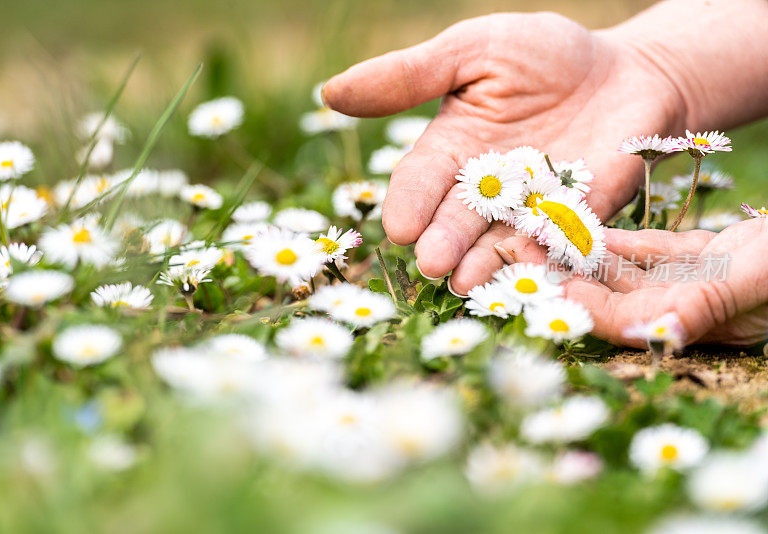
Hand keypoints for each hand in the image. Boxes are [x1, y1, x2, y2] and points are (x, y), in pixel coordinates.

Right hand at [323, 12, 685, 293]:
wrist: (628, 72)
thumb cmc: (544, 55)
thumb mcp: (474, 51)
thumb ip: (410, 75)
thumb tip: (329, 91)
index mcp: (450, 151)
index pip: (420, 182)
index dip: (409, 203)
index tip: (401, 226)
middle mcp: (484, 192)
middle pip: (456, 222)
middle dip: (444, 243)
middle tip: (433, 264)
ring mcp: (530, 212)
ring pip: (500, 244)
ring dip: (485, 265)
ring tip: (469, 282)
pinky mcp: (577, 225)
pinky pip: (557, 247)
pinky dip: (546, 261)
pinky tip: (536, 273)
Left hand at [495, 218, 767, 346]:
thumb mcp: (758, 278)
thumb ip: (707, 306)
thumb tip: (655, 335)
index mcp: (695, 322)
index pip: (620, 320)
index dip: (578, 304)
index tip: (540, 281)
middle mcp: (683, 307)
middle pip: (609, 296)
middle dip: (562, 278)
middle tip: (513, 252)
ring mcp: (689, 280)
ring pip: (621, 270)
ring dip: (579, 254)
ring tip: (534, 232)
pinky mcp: (700, 257)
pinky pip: (646, 249)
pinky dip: (615, 238)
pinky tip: (579, 223)